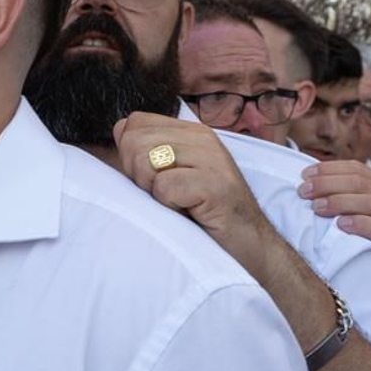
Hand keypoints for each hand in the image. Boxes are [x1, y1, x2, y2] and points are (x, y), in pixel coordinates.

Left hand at [112, 112, 274, 263]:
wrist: (252, 248)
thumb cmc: (205, 216)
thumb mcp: (174, 177)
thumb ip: (147, 154)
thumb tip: (119, 132)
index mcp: (191, 132)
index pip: (134, 123)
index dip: (130, 155)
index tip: (153, 180)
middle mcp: (203, 138)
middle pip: (134, 140)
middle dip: (137, 175)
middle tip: (167, 197)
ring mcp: (212, 159)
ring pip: (146, 160)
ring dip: (153, 191)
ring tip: (179, 204)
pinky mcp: (216, 184)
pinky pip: (164, 187)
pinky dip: (169, 206)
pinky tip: (191, 212)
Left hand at [303, 159, 370, 307]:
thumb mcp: (366, 219)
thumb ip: (346, 205)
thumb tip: (310, 194)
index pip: (356, 169)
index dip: (329, 169)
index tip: (304, 175)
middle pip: (360, 182)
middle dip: (327, 184)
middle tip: (303, 192)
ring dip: (340, 202)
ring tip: (317, 207)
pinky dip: (363, 224)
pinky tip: (343, 225)